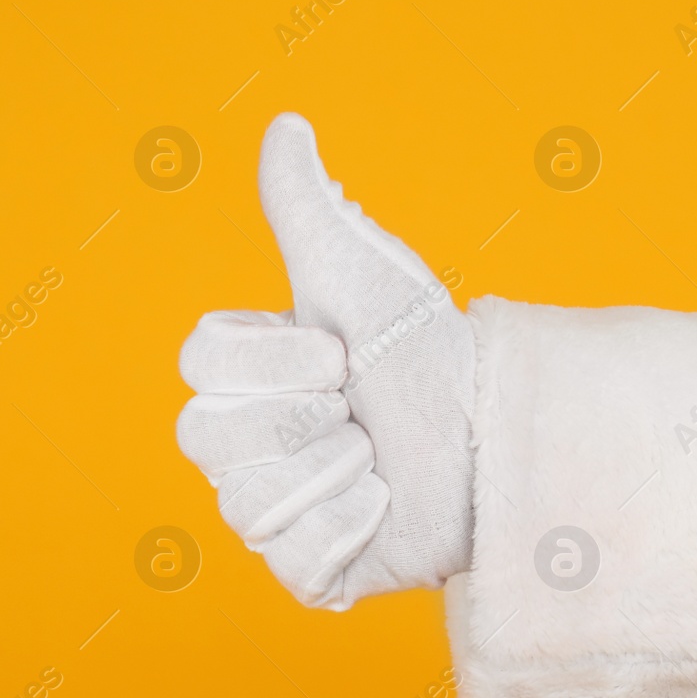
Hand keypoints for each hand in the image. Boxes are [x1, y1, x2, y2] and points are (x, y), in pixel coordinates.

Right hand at [176, 114, 474, 608]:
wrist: (495, 436)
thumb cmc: (425, 352)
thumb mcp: (364, 276)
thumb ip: (307, 208)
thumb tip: (286, 125)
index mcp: (241, 377)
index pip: (201, 368)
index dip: (277, 362)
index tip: (340, 355)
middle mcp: (241, 447)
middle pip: (212, 441)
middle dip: (312, 420)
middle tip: (363, 415)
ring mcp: (270, 512)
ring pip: (252, 506)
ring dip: (341, 474)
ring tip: (381, 463)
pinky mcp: (308, 572)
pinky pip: (299, 563)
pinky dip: (355, 531)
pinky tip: (385, 510)